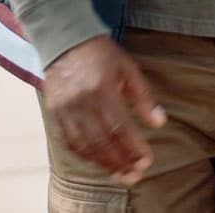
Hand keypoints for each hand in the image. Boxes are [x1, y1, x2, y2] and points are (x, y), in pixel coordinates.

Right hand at [41, 35, 166, 183]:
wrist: (66, 40)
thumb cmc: (101, 54)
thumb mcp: (129, 69)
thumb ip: (144, 97)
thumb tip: (159, 122)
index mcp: (102, 89)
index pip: (120, 127)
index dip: (134, 147)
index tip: (146, 160)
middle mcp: (82, 102)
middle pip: (103, 141)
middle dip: (121, 162)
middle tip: (135, 175)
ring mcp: (66, 108)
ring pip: (85, 146)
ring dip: (104, 163)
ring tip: (120, 174)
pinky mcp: (55, 112)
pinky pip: (70, 141)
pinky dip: (85, 155)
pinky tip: (98, 161)